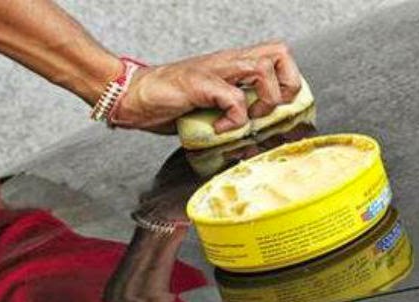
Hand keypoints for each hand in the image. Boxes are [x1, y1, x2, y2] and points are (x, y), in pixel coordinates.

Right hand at [110, 41, 301, 133]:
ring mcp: (213, 70)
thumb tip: (253, 133)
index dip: (286, 83)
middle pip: (279, 52)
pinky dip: (233, 120)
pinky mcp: (199, 84)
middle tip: (268, 110)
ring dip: (262, 101)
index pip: (277, 58)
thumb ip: (232, 112)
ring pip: (261, 69)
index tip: (274, 109)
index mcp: (232, 65)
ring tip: (245, 119)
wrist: (131, 96)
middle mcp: (227, 62)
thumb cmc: (166, 102)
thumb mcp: (209, 106)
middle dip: (285, 85)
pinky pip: (233, 99)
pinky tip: (218, 129)